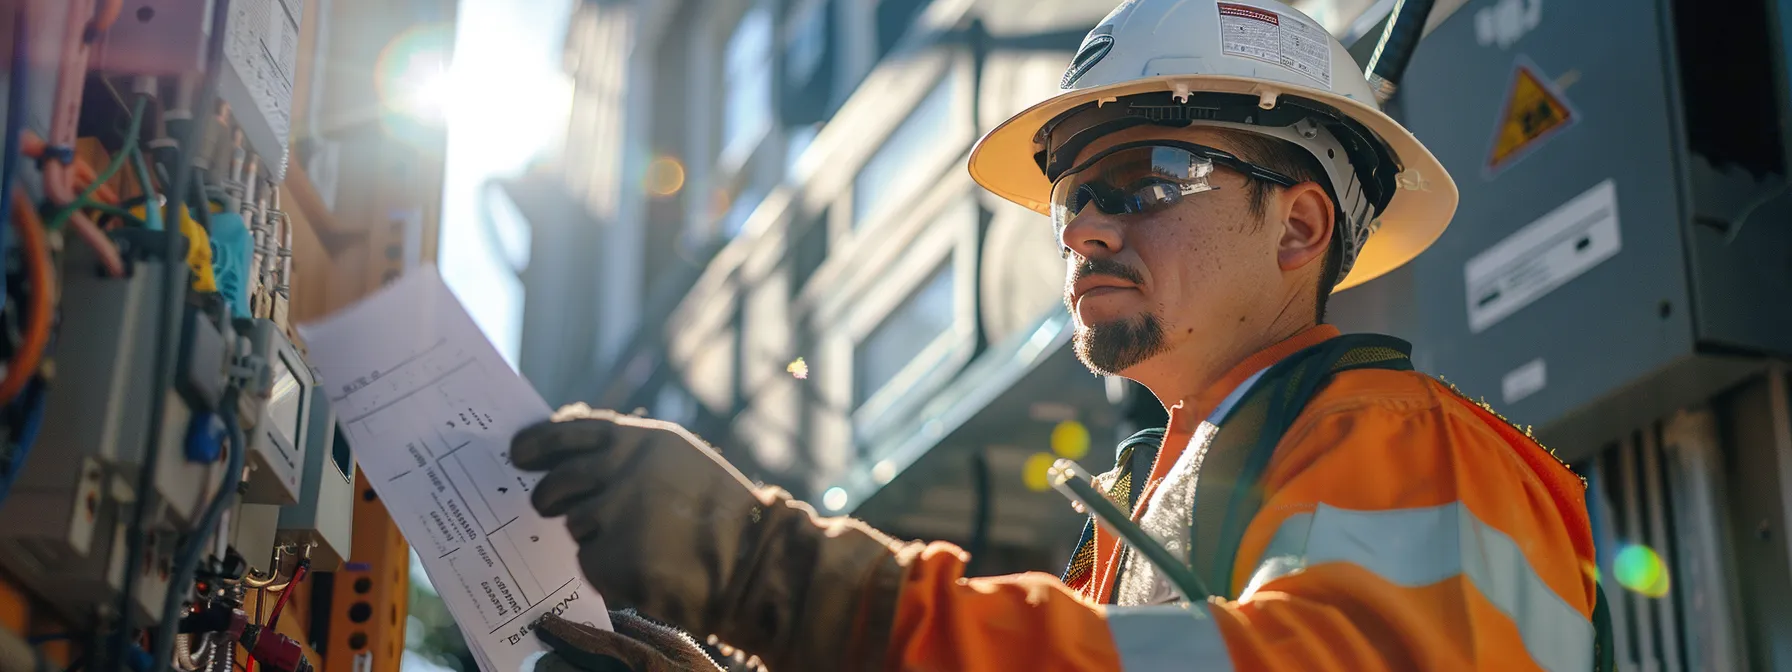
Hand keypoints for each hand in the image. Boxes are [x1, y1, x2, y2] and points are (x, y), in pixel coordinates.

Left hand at [513, 405, 916, 671]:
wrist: (753, 563)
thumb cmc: (718, 512)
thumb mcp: (677, 459)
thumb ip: (626, 451)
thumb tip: (568, 449)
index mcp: (641, 439)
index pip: (567, 432)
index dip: (536, 443)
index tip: (518, 454)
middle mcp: (622, 470)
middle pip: (555, 484)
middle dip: (550, 499)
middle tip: (555, 509)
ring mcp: (614, 513)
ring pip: (573, 526)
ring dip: (593, 536)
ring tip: (637, 542)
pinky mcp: (610, 556)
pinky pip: (589, 562)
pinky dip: (608, 568)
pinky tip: (643, 565)